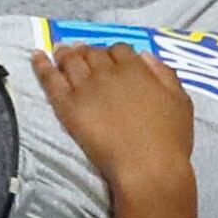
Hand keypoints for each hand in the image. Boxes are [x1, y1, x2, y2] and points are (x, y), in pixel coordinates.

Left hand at [33, 40, 196, 199]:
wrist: (147, 167)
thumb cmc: (169, 140)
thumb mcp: (180, 102)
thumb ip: (165, 75)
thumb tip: (145, 55)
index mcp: (136, 69)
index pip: (119, 49)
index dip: (113, 51)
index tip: (109, 57)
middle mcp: (108, 73)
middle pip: (93, 53)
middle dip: (87, 51)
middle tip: (80, 51)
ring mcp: (85, 88)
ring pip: (70, 61)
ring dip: (65, 53)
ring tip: (60, 50)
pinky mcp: (67, 106)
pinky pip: (50, 79)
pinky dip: (42, 65)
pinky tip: (36, 56)